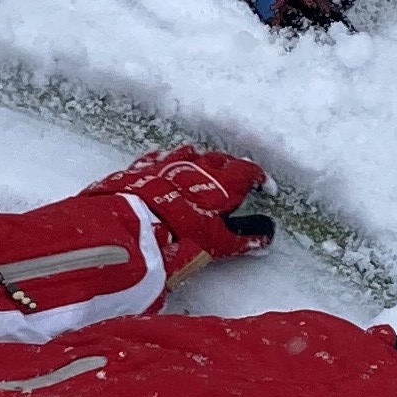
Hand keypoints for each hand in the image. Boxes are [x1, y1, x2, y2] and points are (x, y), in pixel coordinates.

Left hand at [116, 145, 275, 265]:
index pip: (247, 171)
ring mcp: (168, 163)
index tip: (263, 185)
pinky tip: (166, 167)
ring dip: (200, 160)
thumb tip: (262, 240)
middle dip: (230, 167)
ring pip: (190, 153)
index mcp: (221, 183)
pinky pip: (160, 157)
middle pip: (219, 159)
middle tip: (234, 179)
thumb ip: (242, 240)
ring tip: (202, 170)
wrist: (132, 229)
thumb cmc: (180, 237)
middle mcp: (197, 166)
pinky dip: (168, 162)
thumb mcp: (217, 244)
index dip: (258, 177)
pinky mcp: (143, 167)